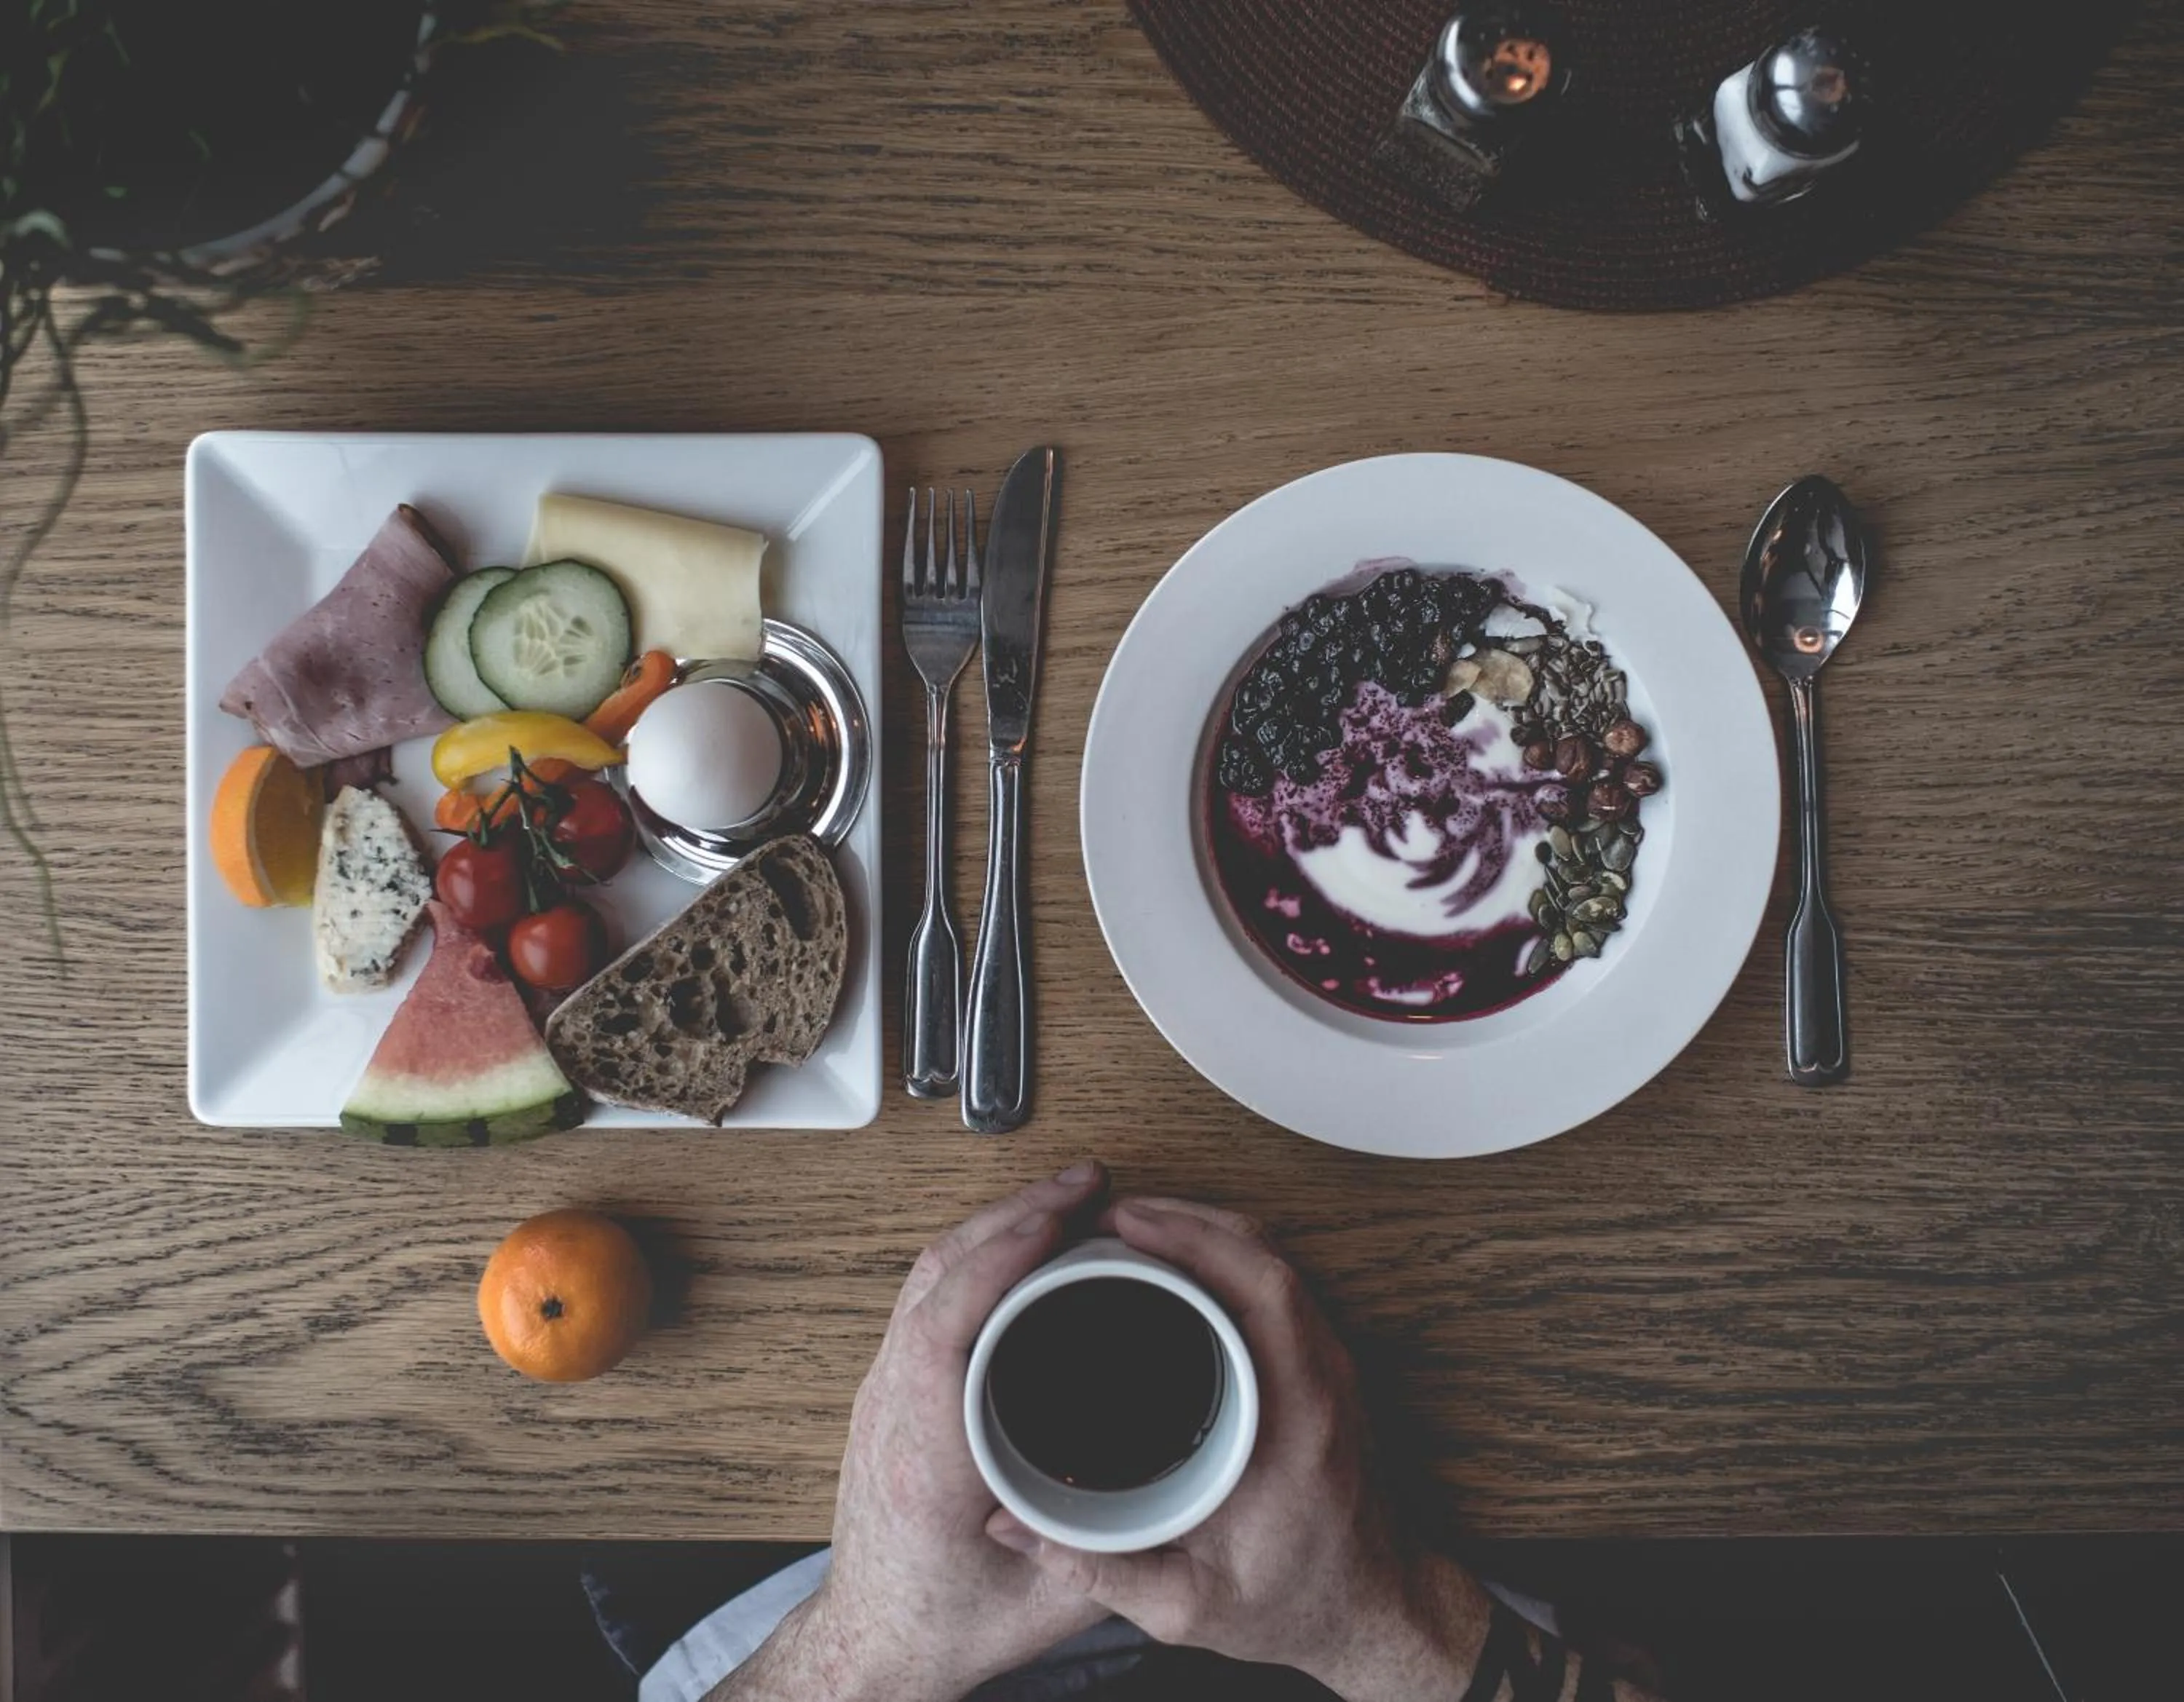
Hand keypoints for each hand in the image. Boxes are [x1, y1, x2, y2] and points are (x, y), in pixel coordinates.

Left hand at [740, 1163, 1111, 1701]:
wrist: (874, 1643)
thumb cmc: (946, 1625)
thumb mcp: (1048, 1607)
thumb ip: (1110, 1551)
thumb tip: (1179, 1490)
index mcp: (925, 1459)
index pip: (943, 1330)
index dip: (996, 1261)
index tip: (1053, 1219)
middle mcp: (892, 1411)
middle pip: (936, 1279)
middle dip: (1011, 1215)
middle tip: (1086, 1186)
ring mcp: (884, 1393)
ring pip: (929, 1278)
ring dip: (995, 1226)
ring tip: (1065, 1200)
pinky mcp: (894, 1389)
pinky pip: (929, 1296)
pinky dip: (977, 1255)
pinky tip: (1023, 1243)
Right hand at [984, 1198, 1490, 1701]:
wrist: (1371, 1610)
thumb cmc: (1296, 1601)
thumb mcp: (1189, 1607)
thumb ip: (1101, 1571)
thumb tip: (1015, 1525)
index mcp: (1297, 1421)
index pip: (1264, 1292)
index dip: (1196, 1240)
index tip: (1130, 1223)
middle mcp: (1322, 1379)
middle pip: (1264, 1255)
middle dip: (1184, 1219)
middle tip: (1107, 1216)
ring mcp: (1326, 1367)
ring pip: (1273, 1262)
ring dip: (1204, 1231)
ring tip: (1131, 1228)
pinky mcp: (1319, 1368)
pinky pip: (1276, 1285)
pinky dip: (1224, 1256)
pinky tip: (1175, 1261)